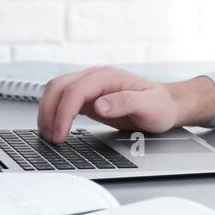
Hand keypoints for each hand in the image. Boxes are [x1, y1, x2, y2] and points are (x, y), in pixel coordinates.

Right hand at [37, 66, 214, 143]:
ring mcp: (90, 87)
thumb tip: (99, 105)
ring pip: (56, 92)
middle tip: (51, 137)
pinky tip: (55, 128)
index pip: (75, 90)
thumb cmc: (161, 106)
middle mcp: (96, 78)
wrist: (167, 106)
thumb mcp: (150, 106)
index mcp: (108, 77)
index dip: (64, 112)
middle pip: (58, 87)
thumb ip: (126, 103)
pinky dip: (53, 113)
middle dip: (49, 112)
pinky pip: (62, 101)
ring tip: (49, 135)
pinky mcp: (87, 98)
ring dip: (47, 112)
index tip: (61, 134)